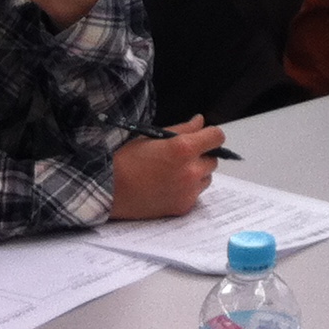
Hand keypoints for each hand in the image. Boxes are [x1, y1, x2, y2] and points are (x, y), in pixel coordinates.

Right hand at [110, 117, 226, 218]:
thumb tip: (200, 122)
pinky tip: (168, 186)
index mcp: (184, 148)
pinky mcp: (183, 206)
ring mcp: (188, 191)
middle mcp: (191, 171)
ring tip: (173, 173)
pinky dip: (188, 190)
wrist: (110, 190)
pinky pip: (195, 194)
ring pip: (206, 178)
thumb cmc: (127, 160)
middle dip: (202, 156)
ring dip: (197, 174)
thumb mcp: (154, 136)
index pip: (217, 137)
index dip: (211, 135)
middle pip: (213, 160)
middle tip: (181, 157)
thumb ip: (183, 129)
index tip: (205, 137)